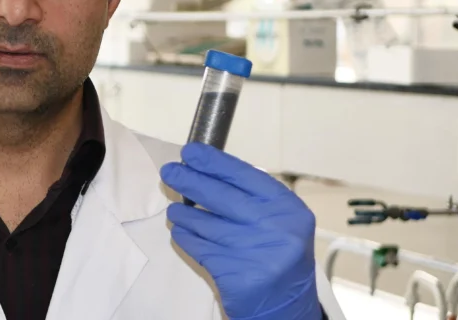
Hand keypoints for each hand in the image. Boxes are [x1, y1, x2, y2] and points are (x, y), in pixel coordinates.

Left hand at [161, 142, 320, 319]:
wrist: (288, 306)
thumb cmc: (278, 253)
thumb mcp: (279, 220)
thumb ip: (251, 197)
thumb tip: (206, 169)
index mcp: (287, 208)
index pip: (243, 175)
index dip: (213, 162)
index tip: (190, 152)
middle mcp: (274, 227)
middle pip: (220, 196)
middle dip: (189, 180)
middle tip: (169, 171)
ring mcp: (254, 252)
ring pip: (205, 223)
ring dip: (183, 213)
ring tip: (175, 210)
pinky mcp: (235, 274)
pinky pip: (199, 247)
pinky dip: (186, 237)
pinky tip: (182, 231)